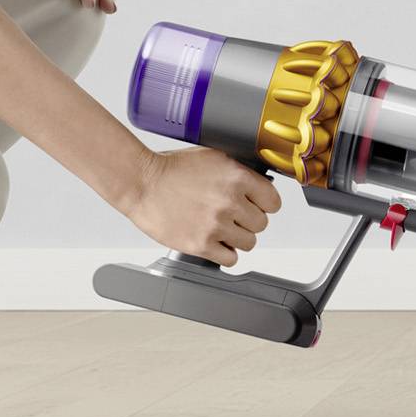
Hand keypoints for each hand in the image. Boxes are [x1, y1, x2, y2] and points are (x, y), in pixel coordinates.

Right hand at [127, 147, 282, 267]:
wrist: (141, 182)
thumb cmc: (172, 169)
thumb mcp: (214, 157)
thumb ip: (239, 172)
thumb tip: (259, 185)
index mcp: (237, 177)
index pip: (273, 202)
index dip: (265, 204)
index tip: (257, 206)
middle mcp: (229, 202)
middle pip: (261, 224)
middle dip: (248, 221)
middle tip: (233, 216)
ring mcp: (216, 225)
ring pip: (248, 243)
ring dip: (237, 238)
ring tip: (221, 228)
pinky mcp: (201, 245)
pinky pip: (230, 259)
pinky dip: (224, 253)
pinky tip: (214, 242)